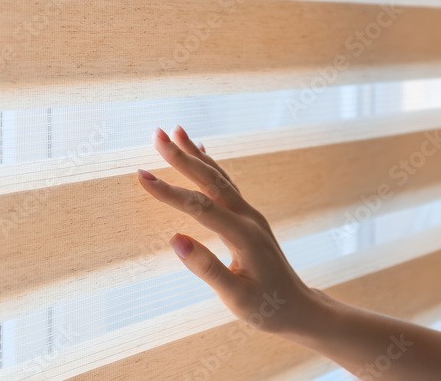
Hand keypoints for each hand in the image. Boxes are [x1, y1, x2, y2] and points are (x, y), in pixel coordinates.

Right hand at [137, 126, 320, 334]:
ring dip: (195, 154)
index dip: (170, 192)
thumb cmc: (267, 308)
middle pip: (210, 180)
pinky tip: (200, 151)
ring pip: (219, 177)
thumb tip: (174, 239)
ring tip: (175, 131)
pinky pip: (226, 183)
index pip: (200, 207)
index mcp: (243, 236)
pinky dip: (210, 164)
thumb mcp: (236, 298)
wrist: (299, 308)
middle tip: (156, 134)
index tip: (142, 176)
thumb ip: (207, 268)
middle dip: (181, 157)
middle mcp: (248, 217)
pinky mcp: (248, 217)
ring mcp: (250, 214)